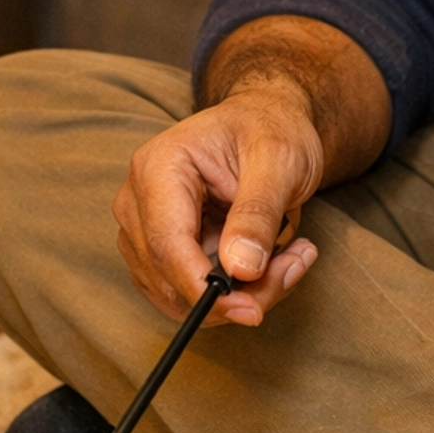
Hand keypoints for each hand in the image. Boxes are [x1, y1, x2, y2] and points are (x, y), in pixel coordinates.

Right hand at [112, 86, 322, 328]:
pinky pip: (192, 293)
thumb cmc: (271, 129)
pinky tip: (273, 262)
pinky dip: (236, 292)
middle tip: (294, 266)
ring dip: (241, 294)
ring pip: (181, 295)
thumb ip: (258, 212)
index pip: (166, 244)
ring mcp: (145, 230)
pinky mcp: (161, 252)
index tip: (251, 310)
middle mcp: (139, 201)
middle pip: (171, 276)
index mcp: (159, 167)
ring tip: (291, 257)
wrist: (268, 122)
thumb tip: (240, 269)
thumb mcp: (279, 160)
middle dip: (236, 292)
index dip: (203, 287)